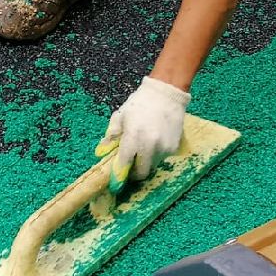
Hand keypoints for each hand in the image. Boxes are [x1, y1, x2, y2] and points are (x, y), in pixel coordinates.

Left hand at [95, 77, 189, 191]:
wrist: (167, 93)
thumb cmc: (140, 103)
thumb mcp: (120, 116)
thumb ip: (111, 136)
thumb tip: (101, 152)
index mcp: (133, 138)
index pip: (124, 164)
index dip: (119, 175)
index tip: (116, 181)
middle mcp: (149, 146)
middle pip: (141, 173)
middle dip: (134, 172)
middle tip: (130, 165)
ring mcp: (163, 148)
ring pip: (152, 165)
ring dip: (145, 162)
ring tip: (144, 146)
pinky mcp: (173, 148)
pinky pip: (162, 157)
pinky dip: (156, 154)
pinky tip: (155, 140)